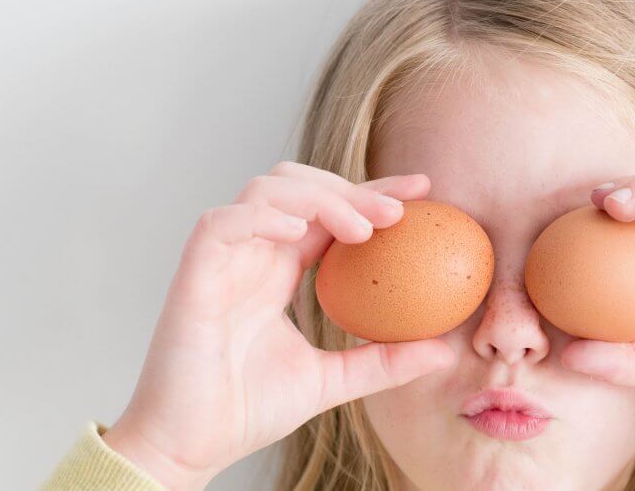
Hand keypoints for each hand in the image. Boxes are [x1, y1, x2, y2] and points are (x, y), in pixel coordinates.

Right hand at [101, 162, 455, 489]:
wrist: (190, 448)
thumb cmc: (246, 411)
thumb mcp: (333, 381)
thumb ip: (384, 361)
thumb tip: (445, 351)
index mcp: (279, 271)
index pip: (329, 213)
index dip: (372, 193)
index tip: (423, 192)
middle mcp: (251, 256)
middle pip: (300, 186)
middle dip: (351, 188)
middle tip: (400, 211)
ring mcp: (221, 261)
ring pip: (265, 190)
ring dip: (317, 197)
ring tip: (361, 229)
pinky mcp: (193, 275)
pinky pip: (222, 223)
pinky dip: (262, 216)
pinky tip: (300, 228)